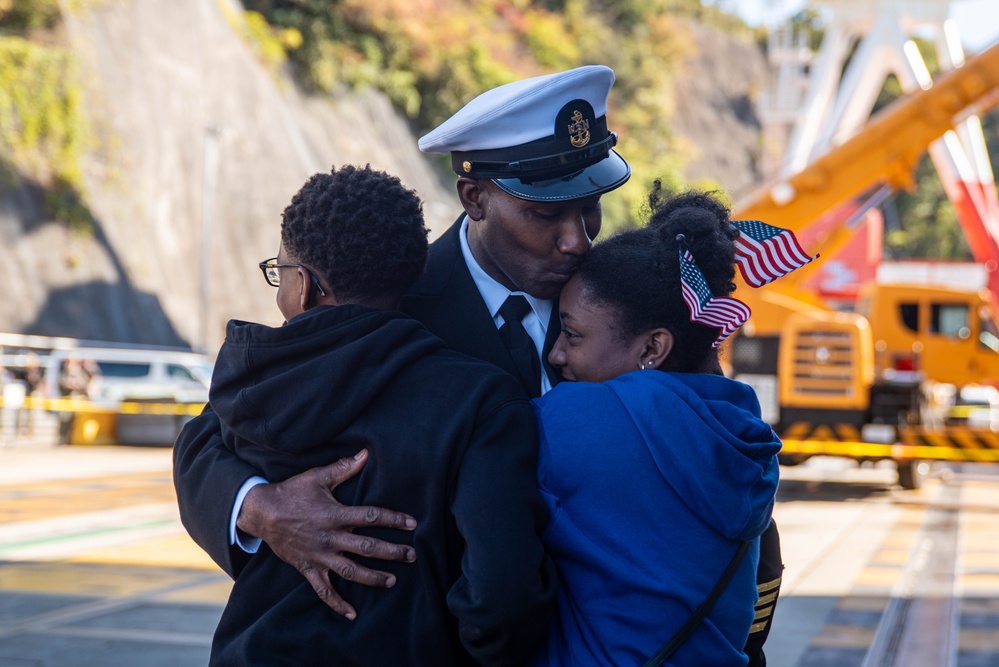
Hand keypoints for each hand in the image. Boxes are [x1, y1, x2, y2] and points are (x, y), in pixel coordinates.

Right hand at [236, 449, 416, 618]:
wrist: (261, 512)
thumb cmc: (292, 492)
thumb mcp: (318, 477)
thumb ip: (343, 468)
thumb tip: (366, 453)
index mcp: (335, 514)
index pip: (372, 517)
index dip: (394, 519)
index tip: (412, 523)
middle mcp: (330, 537)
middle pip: (367, 547)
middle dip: (392, 552)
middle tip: (412, 555)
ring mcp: (319, 555)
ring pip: (350, 571)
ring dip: (373, 578)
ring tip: (392, 581)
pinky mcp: (308, 568)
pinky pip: (323, 590)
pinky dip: (337, 603)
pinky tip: (352, 614)